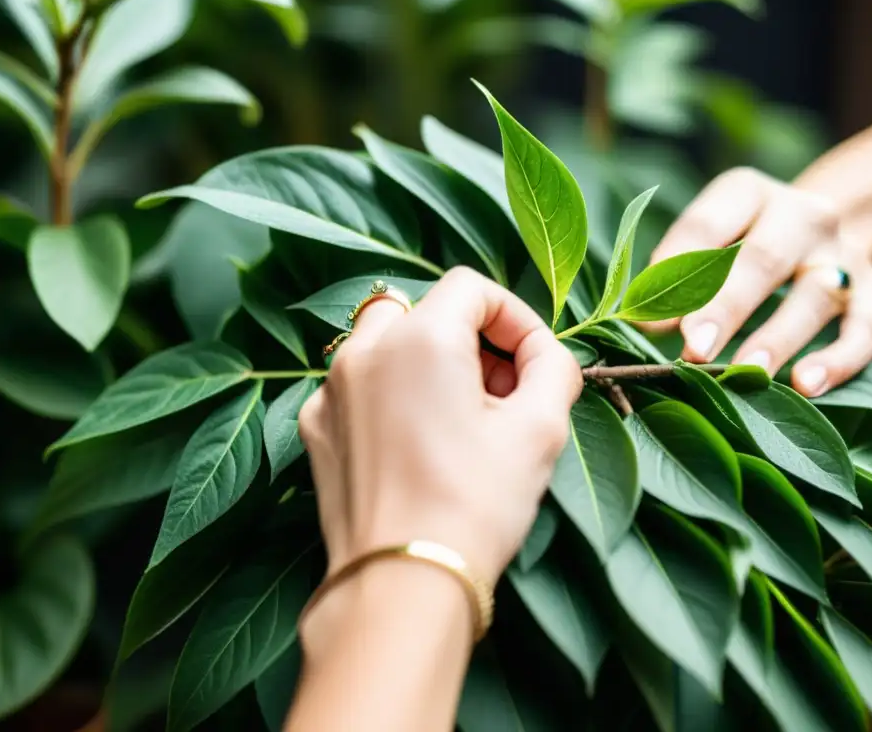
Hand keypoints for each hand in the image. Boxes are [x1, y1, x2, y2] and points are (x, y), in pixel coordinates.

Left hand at [298, 267, 582, 584]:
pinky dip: (392, 396)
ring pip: (387, 344)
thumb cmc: (475, 505)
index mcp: (420, 337)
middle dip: (472, 341)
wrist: (402, 584)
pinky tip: (419, 445)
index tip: (534, 362)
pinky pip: (359, 386)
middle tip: (505, 394)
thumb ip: (553, 368)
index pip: (472, 287)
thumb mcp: (541, 429)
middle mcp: (365, 350)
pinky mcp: (317, 428)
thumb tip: (544, 355)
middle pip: (427, 310)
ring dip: (429, 363)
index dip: (514, 318)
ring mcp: (331, 389)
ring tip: (462, 418)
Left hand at [644, 167, 871, 396]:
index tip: (649, 317)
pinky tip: (808, 386)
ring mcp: (843, 251)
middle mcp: (802, 214)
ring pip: (817, 294)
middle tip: (695, 349)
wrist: (821, 229)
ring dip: (779, 338)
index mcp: (748, 193)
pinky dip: (841, 358)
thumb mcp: (709, 240)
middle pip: (764, 258)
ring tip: (746, 373)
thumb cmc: (740, 244)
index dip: (677, 269)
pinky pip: (868, 325)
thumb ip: (676, 274)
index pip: (708, 224)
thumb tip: (643, 322)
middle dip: (727, 306)